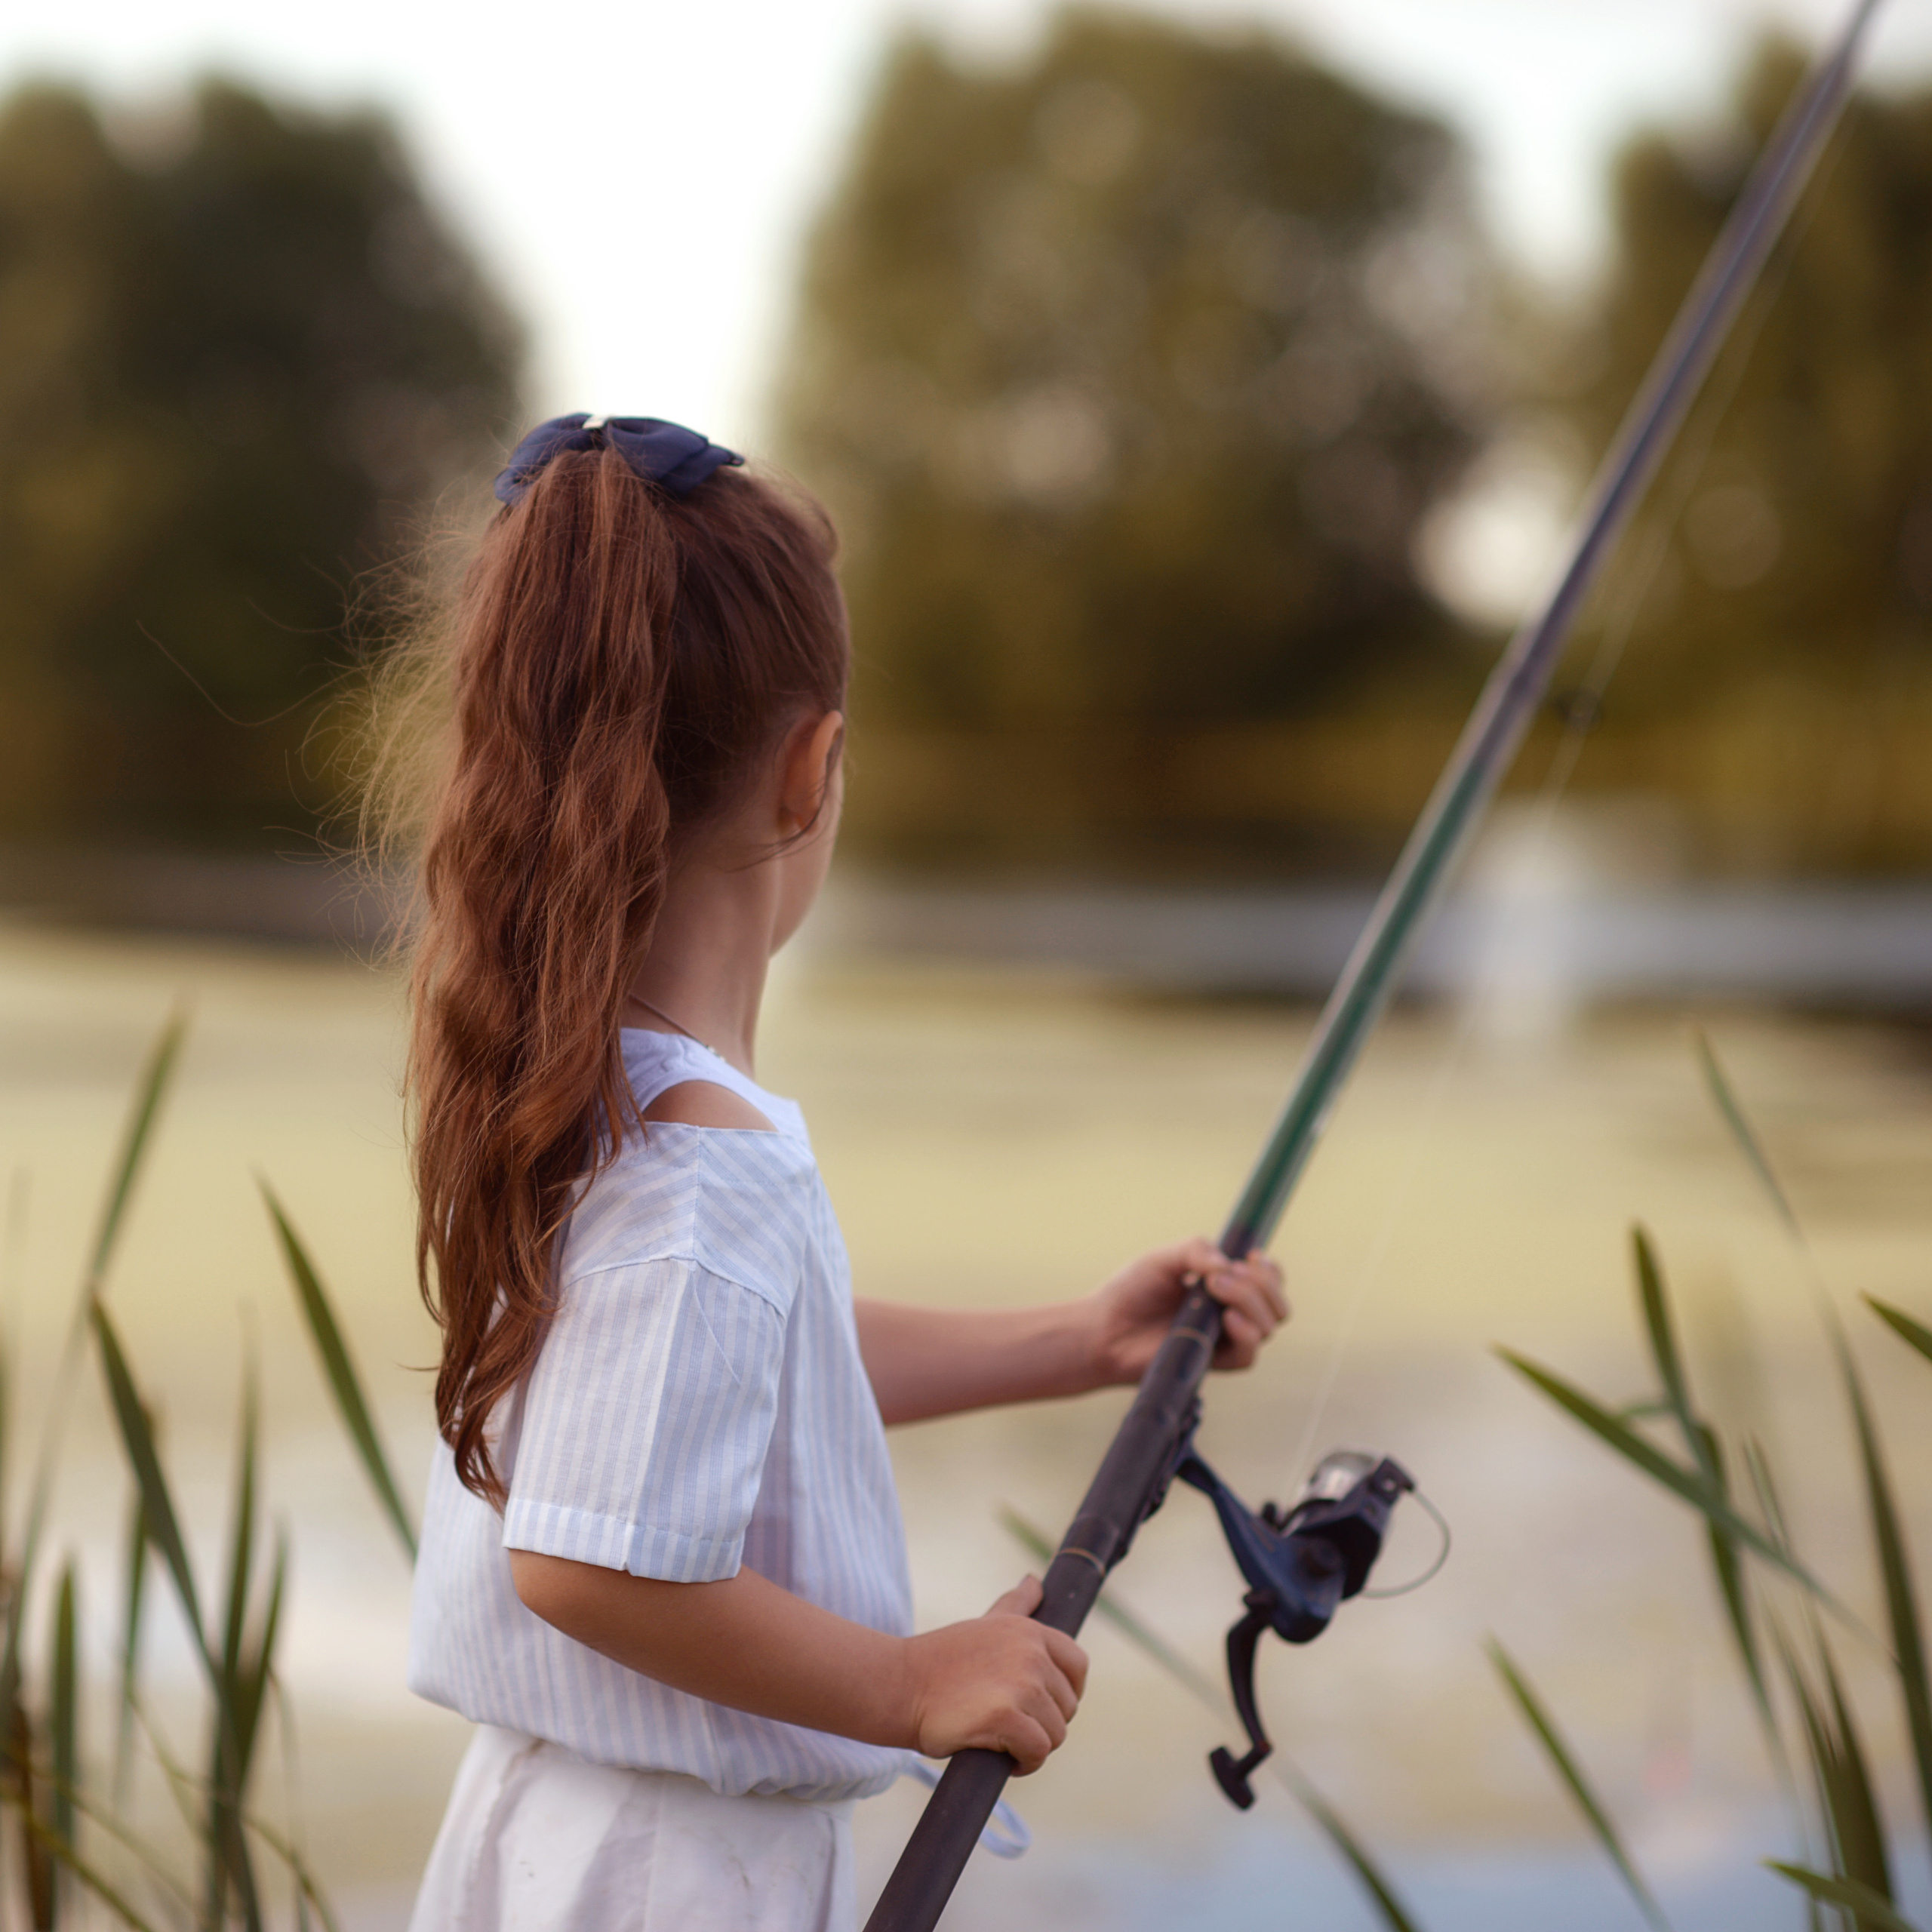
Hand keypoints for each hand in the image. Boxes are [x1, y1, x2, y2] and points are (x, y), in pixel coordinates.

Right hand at [900, 1576, 1088, 1773]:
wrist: (900, 1685)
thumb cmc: (941, 1660)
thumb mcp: (985, 1624)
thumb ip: (1016, 1605)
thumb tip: (1034, 1581)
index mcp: (1029, 1631)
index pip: (1078, 1665)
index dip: (1067, 1692)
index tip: (1042, 1705)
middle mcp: (1030, 1653)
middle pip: (1067, 1706)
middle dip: (1044, 1723)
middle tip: (1009, 1723)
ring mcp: (1020, 1684)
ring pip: (1056, 1733)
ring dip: (1033, 1746)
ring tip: (1002, 1738)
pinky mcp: (1005, 1717)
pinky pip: (1038, 1751)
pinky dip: (1025, 1763)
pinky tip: (1003, 1757)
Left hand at [1087, 1237, 1287, 1385]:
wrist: (1104, 1328)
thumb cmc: (1132, 1291)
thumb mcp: (1164, 1258)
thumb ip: (1196, 1250)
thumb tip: (1229, 1264)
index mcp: (1226, 1288)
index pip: (1270, 1282)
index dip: (1271, 1270)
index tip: (1251, 1256)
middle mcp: (1232, 1315)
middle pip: (1278, 1305)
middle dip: (1263, 1284)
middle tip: (1222, 1275)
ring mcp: (1225, 1340)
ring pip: (1268, 1325)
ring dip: (1250, 1300)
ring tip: (1213, 1287)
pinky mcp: (1214, 1363)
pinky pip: (1248, 1354)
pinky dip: (1246, 1332)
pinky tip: (1227, 1317)